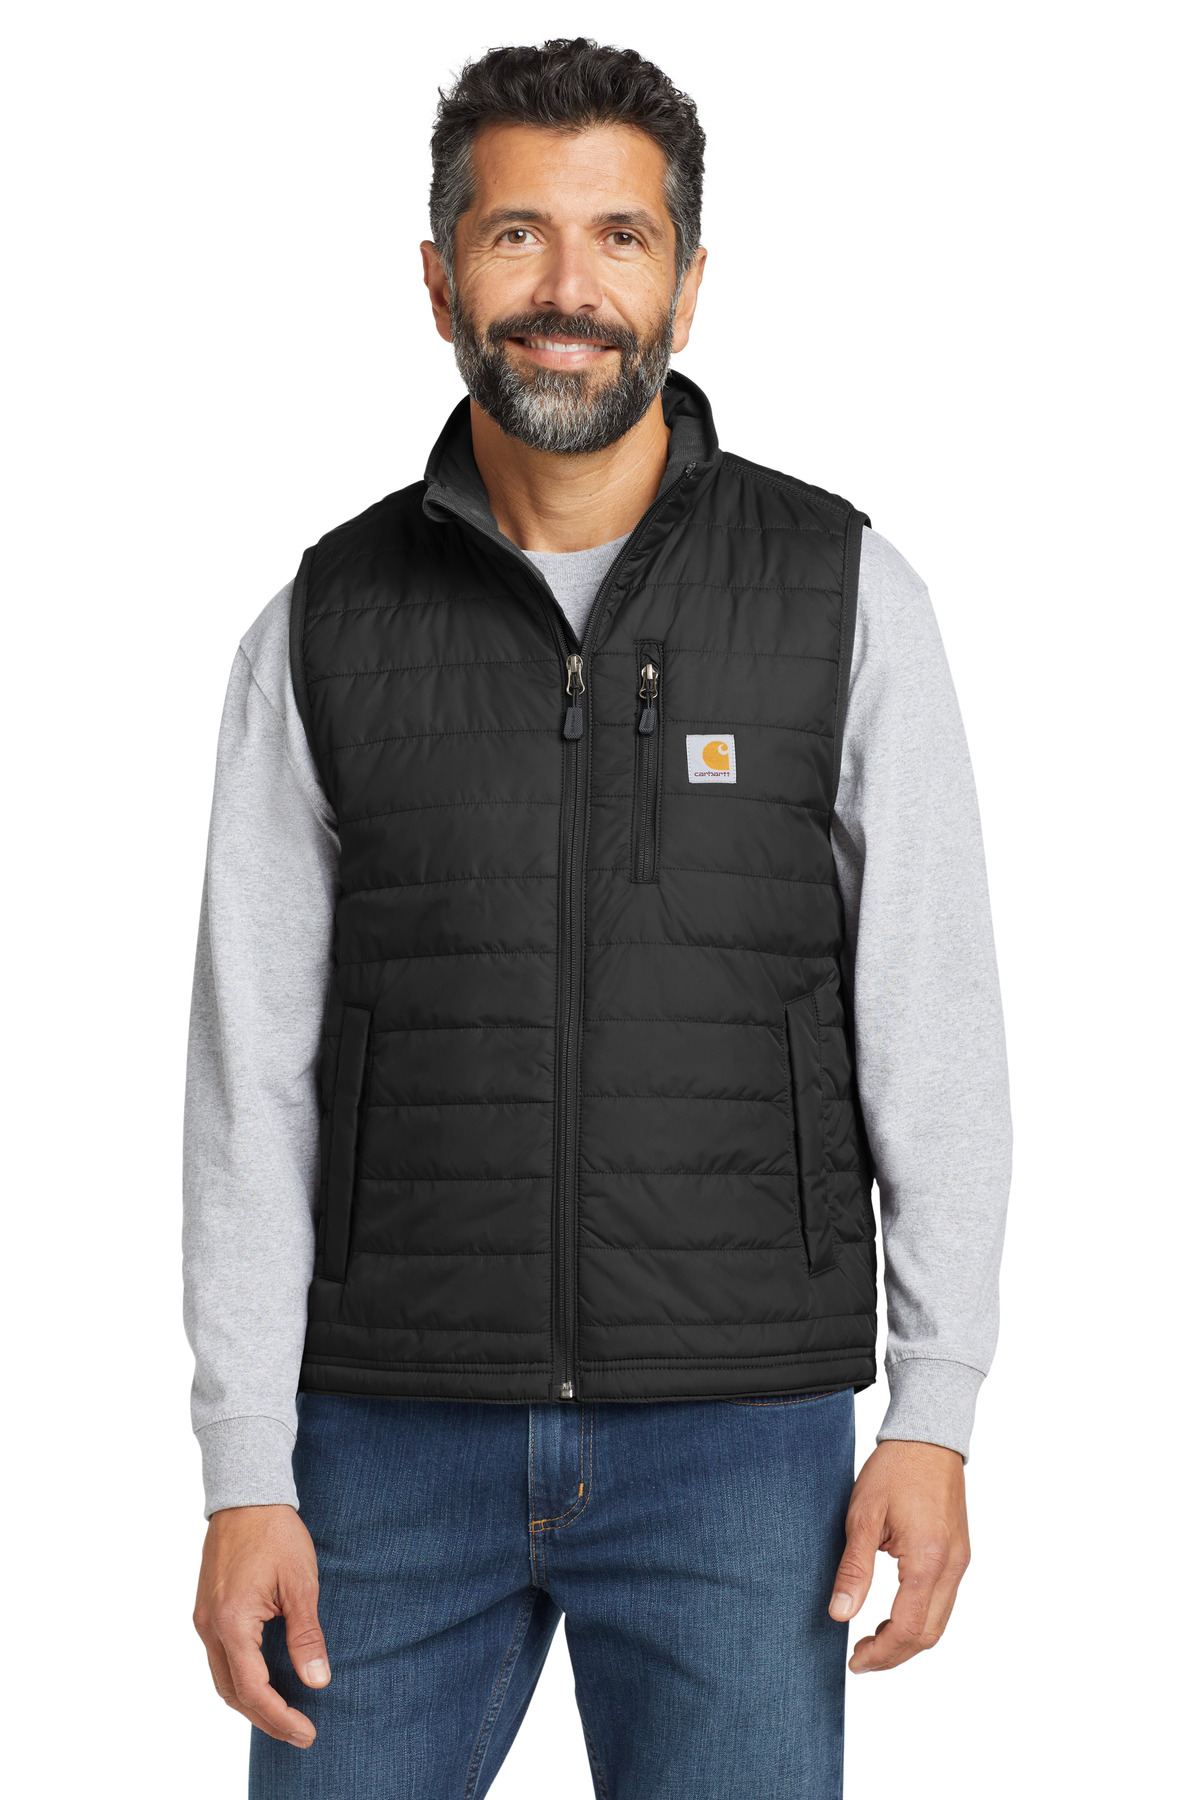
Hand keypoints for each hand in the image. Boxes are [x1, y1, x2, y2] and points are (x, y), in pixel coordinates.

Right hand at [193, 1503, 329, 1746]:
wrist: (246, 1496)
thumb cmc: (276, 1534)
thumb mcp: (301, 1584)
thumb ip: (307, 1636)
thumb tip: (317, 1682)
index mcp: (232, 1622)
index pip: (254, 1690)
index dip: (280, 1717)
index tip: (307, 1732)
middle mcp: (210, 1627)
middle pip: (233, 1693)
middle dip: (266, 1718)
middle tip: (300, 1732)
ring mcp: (204, 1619)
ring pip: (222, 1678)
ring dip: (251, 1701)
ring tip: (285, 1714)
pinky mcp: (207, 1610)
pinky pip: (219, 1658)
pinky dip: (241, 1678)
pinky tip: (266, 1680)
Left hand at [828, 1440, 969, 1672]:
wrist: (928, 1437)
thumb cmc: (894, 1470)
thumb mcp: (862, 1516)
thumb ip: (854, 1569)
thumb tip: (840, 1614)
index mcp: (928, 1559)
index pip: (908, 1628)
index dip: (881, 1653)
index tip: (855, 1661)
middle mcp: (952, 1566)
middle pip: (929, 1634)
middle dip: (894, 1654)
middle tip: (860, 1657)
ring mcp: (960, 1561)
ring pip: (940, 1622)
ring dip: (908, 1639)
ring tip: (872, 1639)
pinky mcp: (960, 1554)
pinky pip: (944, 1601)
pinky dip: (920, 1618)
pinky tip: (894, 1614)